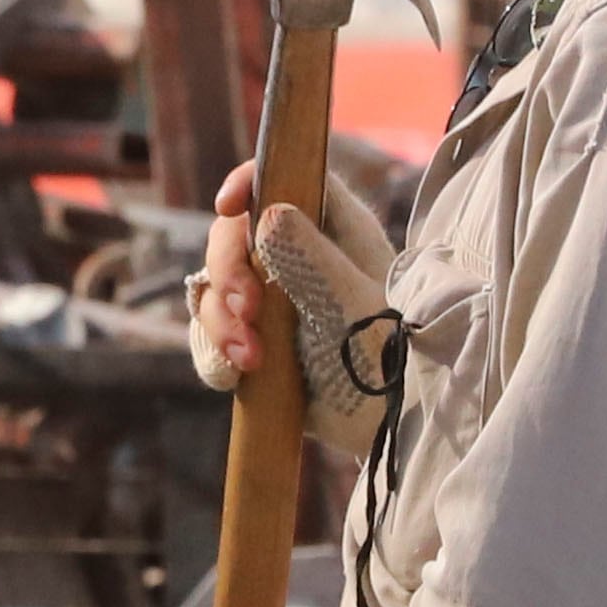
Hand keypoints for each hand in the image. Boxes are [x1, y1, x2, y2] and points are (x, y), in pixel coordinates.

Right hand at [184, 162, 399, 456]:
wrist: (395, 428)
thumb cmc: (394, 359)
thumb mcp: (355, 306)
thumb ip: (312, 260)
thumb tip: (267, 213)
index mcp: (334, 228)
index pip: (284, 178)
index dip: (249, 181)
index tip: (227, 206)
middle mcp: (298, 256)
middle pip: (233, 235)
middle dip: (228, 272)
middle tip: (247, 311)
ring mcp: (273, 300)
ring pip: (214, 287)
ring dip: (220, 322)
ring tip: (251, 360)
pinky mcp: (256, 341)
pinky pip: (211, 334)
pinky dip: (215, 352)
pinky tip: (239, 374)